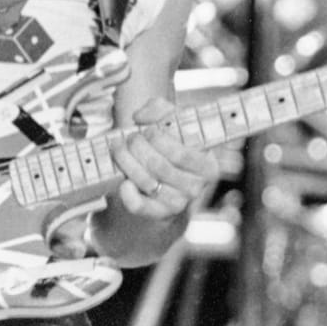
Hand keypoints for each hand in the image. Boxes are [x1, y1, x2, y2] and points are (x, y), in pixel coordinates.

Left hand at [110, 98, 219, 219]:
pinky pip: (140, 206)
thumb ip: (161, 109)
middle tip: (129, 139)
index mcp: (207, 165)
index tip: (146, 130)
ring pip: (147, 182)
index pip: (180, 153)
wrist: (168, 184)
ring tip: (119, 150)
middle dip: (137, 147)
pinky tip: (124, 181)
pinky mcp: (160, 215)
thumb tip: (141, 116)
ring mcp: (179, 203)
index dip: (157, 138)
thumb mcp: (175, 124)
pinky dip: (127, 193)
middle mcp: (196, 187)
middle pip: (159, 166)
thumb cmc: (172, 149)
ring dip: (127, 163)